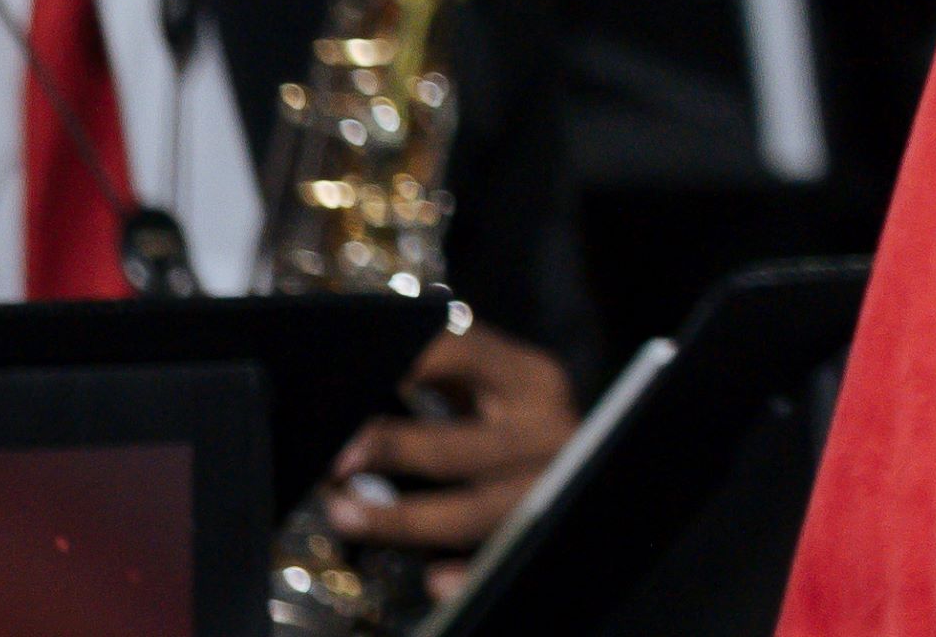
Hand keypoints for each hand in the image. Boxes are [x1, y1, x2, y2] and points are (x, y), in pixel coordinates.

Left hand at [314, 317, 578, 573]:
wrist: (600, 467)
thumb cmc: (525, 423)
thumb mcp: (501, 384)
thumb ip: (449, 374)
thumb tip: (362, 365)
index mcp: (532, 381)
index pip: (458, 357)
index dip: (401, 367)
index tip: (344, 380)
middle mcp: (548, 431)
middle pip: (455, 445)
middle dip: (389, 451)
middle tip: (335, 460)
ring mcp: (548, 488)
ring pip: (469, 513)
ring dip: (401, 519)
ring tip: (345, 515)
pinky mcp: (548, 535)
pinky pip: (496, 560)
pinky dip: (461, 573)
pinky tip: (432, 579)